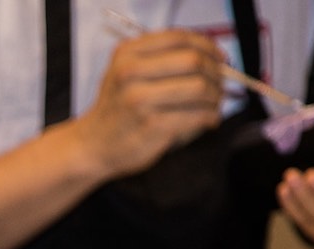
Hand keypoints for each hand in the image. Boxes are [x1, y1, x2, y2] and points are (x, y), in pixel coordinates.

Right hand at [75, 29, 223, 176]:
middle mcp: (130, 73)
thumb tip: (212, 56)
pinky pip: (197, 115)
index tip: (220, 59)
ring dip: (216, 97)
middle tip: (221, 85)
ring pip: (200, 88)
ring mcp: (141, 101)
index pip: (179, 38)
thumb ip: (159, 58)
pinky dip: (211, 117)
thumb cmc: (117, 109)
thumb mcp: (125, 73)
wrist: (93, 145)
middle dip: (216, 73)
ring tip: (215, 105)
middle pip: (194, 61)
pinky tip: (209, 120)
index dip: (207, 46)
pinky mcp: (153, 126)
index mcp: (126, 54)